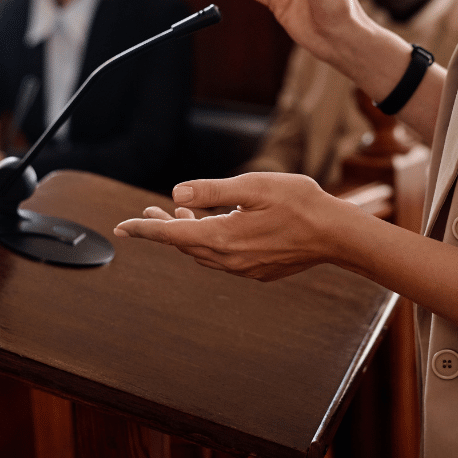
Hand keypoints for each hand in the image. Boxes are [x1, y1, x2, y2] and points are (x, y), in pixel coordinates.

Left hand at [114, 172, 360, 280]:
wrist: (335, 234)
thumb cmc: (300, 203)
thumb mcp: (253, 186)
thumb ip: (211, 191)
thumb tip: (176, 195)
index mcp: (223, 237)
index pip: (171, 236)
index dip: (144, 230)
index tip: (122, 228)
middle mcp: (229, 259)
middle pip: (184, 246)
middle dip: (163, 229)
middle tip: (147, 214)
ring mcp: (244, 269)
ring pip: (203, 253)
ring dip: (188, 236)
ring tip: (180, 217)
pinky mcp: (258, 271)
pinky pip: (223, 259)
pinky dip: (210, 244)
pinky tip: (217, 229)